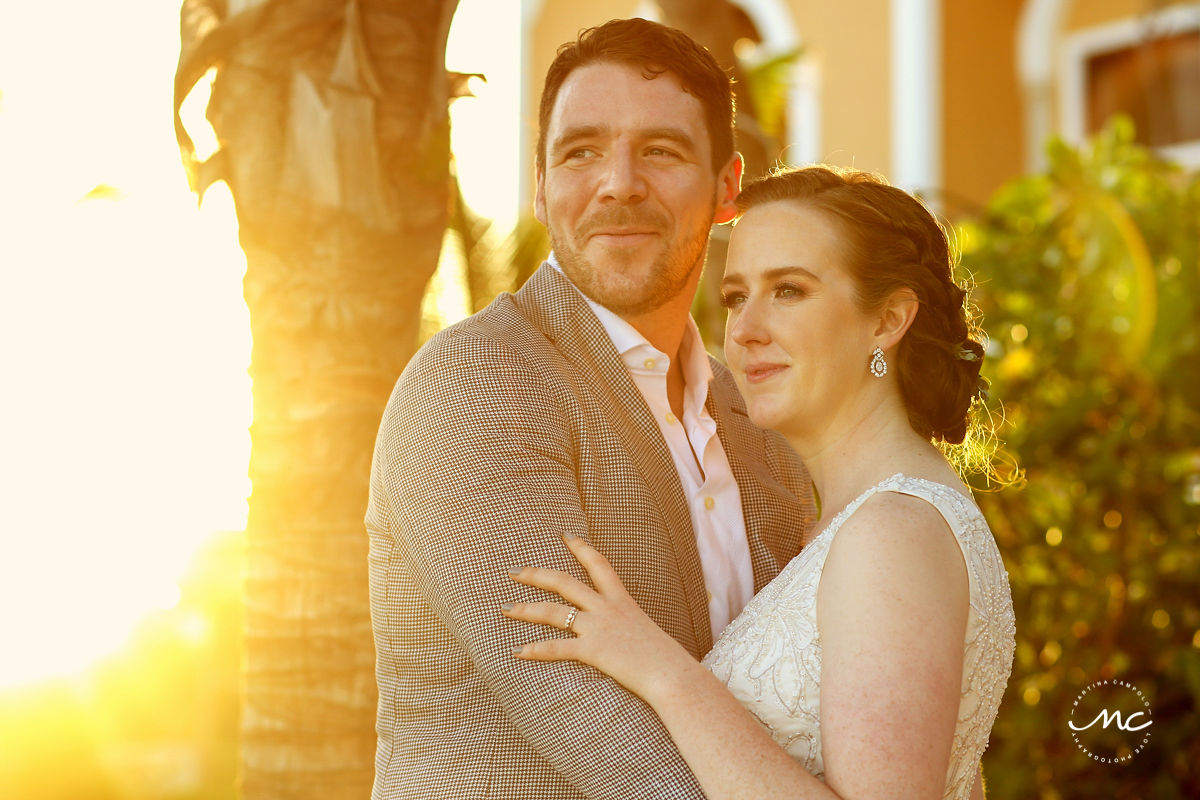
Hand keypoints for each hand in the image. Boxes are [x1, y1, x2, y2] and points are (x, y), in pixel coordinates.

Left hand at [503, 533, 696, 700]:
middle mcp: (606, 608)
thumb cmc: (666, 660)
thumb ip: (631, 627)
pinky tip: (517, 651)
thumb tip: (626, 634)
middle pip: (564, 582)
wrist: (672, 674)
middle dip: (535, 575)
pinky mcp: (592, 651)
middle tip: (513, 571)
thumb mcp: (648, 632)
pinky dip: (533, 649)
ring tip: (505, 609)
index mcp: (622, 601)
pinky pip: (555, 647)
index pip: (599, 564)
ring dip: (525, 609)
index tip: (565, 535)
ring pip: (552, 612)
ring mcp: (598, 628)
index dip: (581, 548)